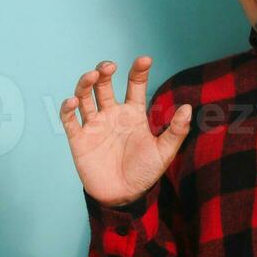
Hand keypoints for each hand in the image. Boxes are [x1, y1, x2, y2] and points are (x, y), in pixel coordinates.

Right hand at [61, 56, 191, 206]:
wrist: (123, 197)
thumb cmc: (144, 173)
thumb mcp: (164, 152)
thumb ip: (176, 131)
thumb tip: (188, 108)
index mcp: (133, 114)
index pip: (134, 85)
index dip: (138, 70)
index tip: (144, 59)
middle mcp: (112, 115)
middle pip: (105, 85)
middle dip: (105, 71)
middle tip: (109, 67)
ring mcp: (94, 125)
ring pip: (85, 96)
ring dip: (85, 83)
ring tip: (92, 76)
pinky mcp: (79, 139)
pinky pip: (69, 120)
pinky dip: (68, 108)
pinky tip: (74, 102)